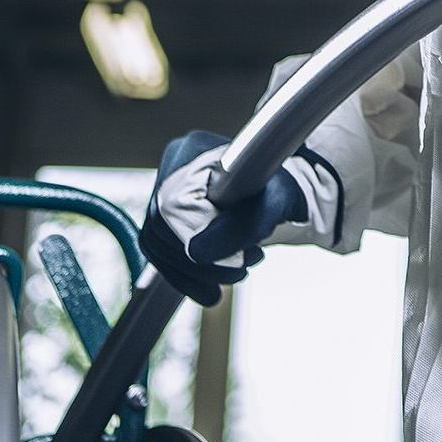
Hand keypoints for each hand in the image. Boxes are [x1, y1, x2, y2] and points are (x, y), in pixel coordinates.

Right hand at [141, 130, 354, 304]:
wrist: (281, 199)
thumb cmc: (281, 192)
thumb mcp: (272, 206)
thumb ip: (240, 226)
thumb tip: (196, 252)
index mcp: (194, 151)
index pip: (176, 205)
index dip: (199, 237)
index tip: (237, 257)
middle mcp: (173, 169)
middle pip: (163, 228)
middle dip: (203, 261)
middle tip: (243, 268)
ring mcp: (164, 194)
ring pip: (159, 246)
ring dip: (197, 273)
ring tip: (238, 272)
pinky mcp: (164, 221)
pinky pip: (161, 256)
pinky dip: (187, 279)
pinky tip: (212, 290)